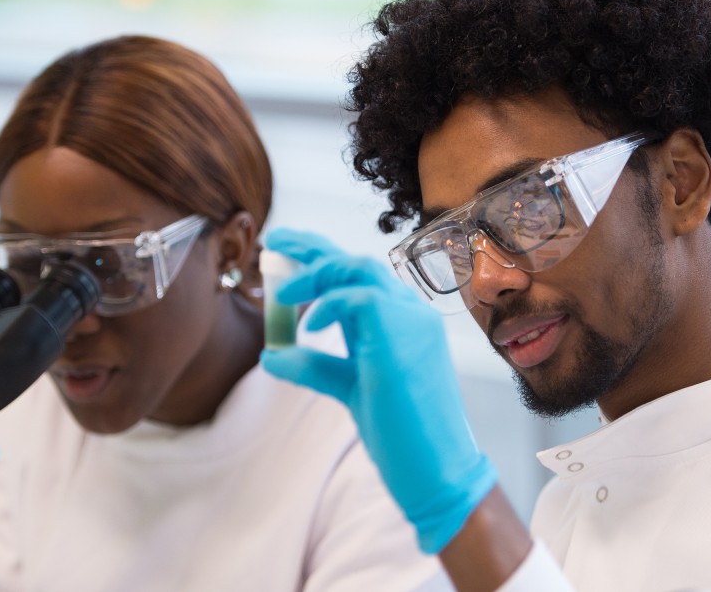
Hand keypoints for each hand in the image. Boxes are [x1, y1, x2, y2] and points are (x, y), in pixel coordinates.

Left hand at [260, 227, 497, 553]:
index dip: (321, 257)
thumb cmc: (402, 432)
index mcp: (401, 321)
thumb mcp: (350, 389)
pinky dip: (328, 305)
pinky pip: (359, 298)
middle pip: (356, 262)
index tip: (285, 252)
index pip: (359, 276)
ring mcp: (411, 318)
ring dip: (315, 273)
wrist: (438, 467)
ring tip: (282, 292)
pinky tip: (309, 328)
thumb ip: (317, 366)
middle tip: (274, 243)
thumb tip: (272, 354)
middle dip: (311, 248)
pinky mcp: (404, 332)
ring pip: (360, 269)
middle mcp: (410, 311)